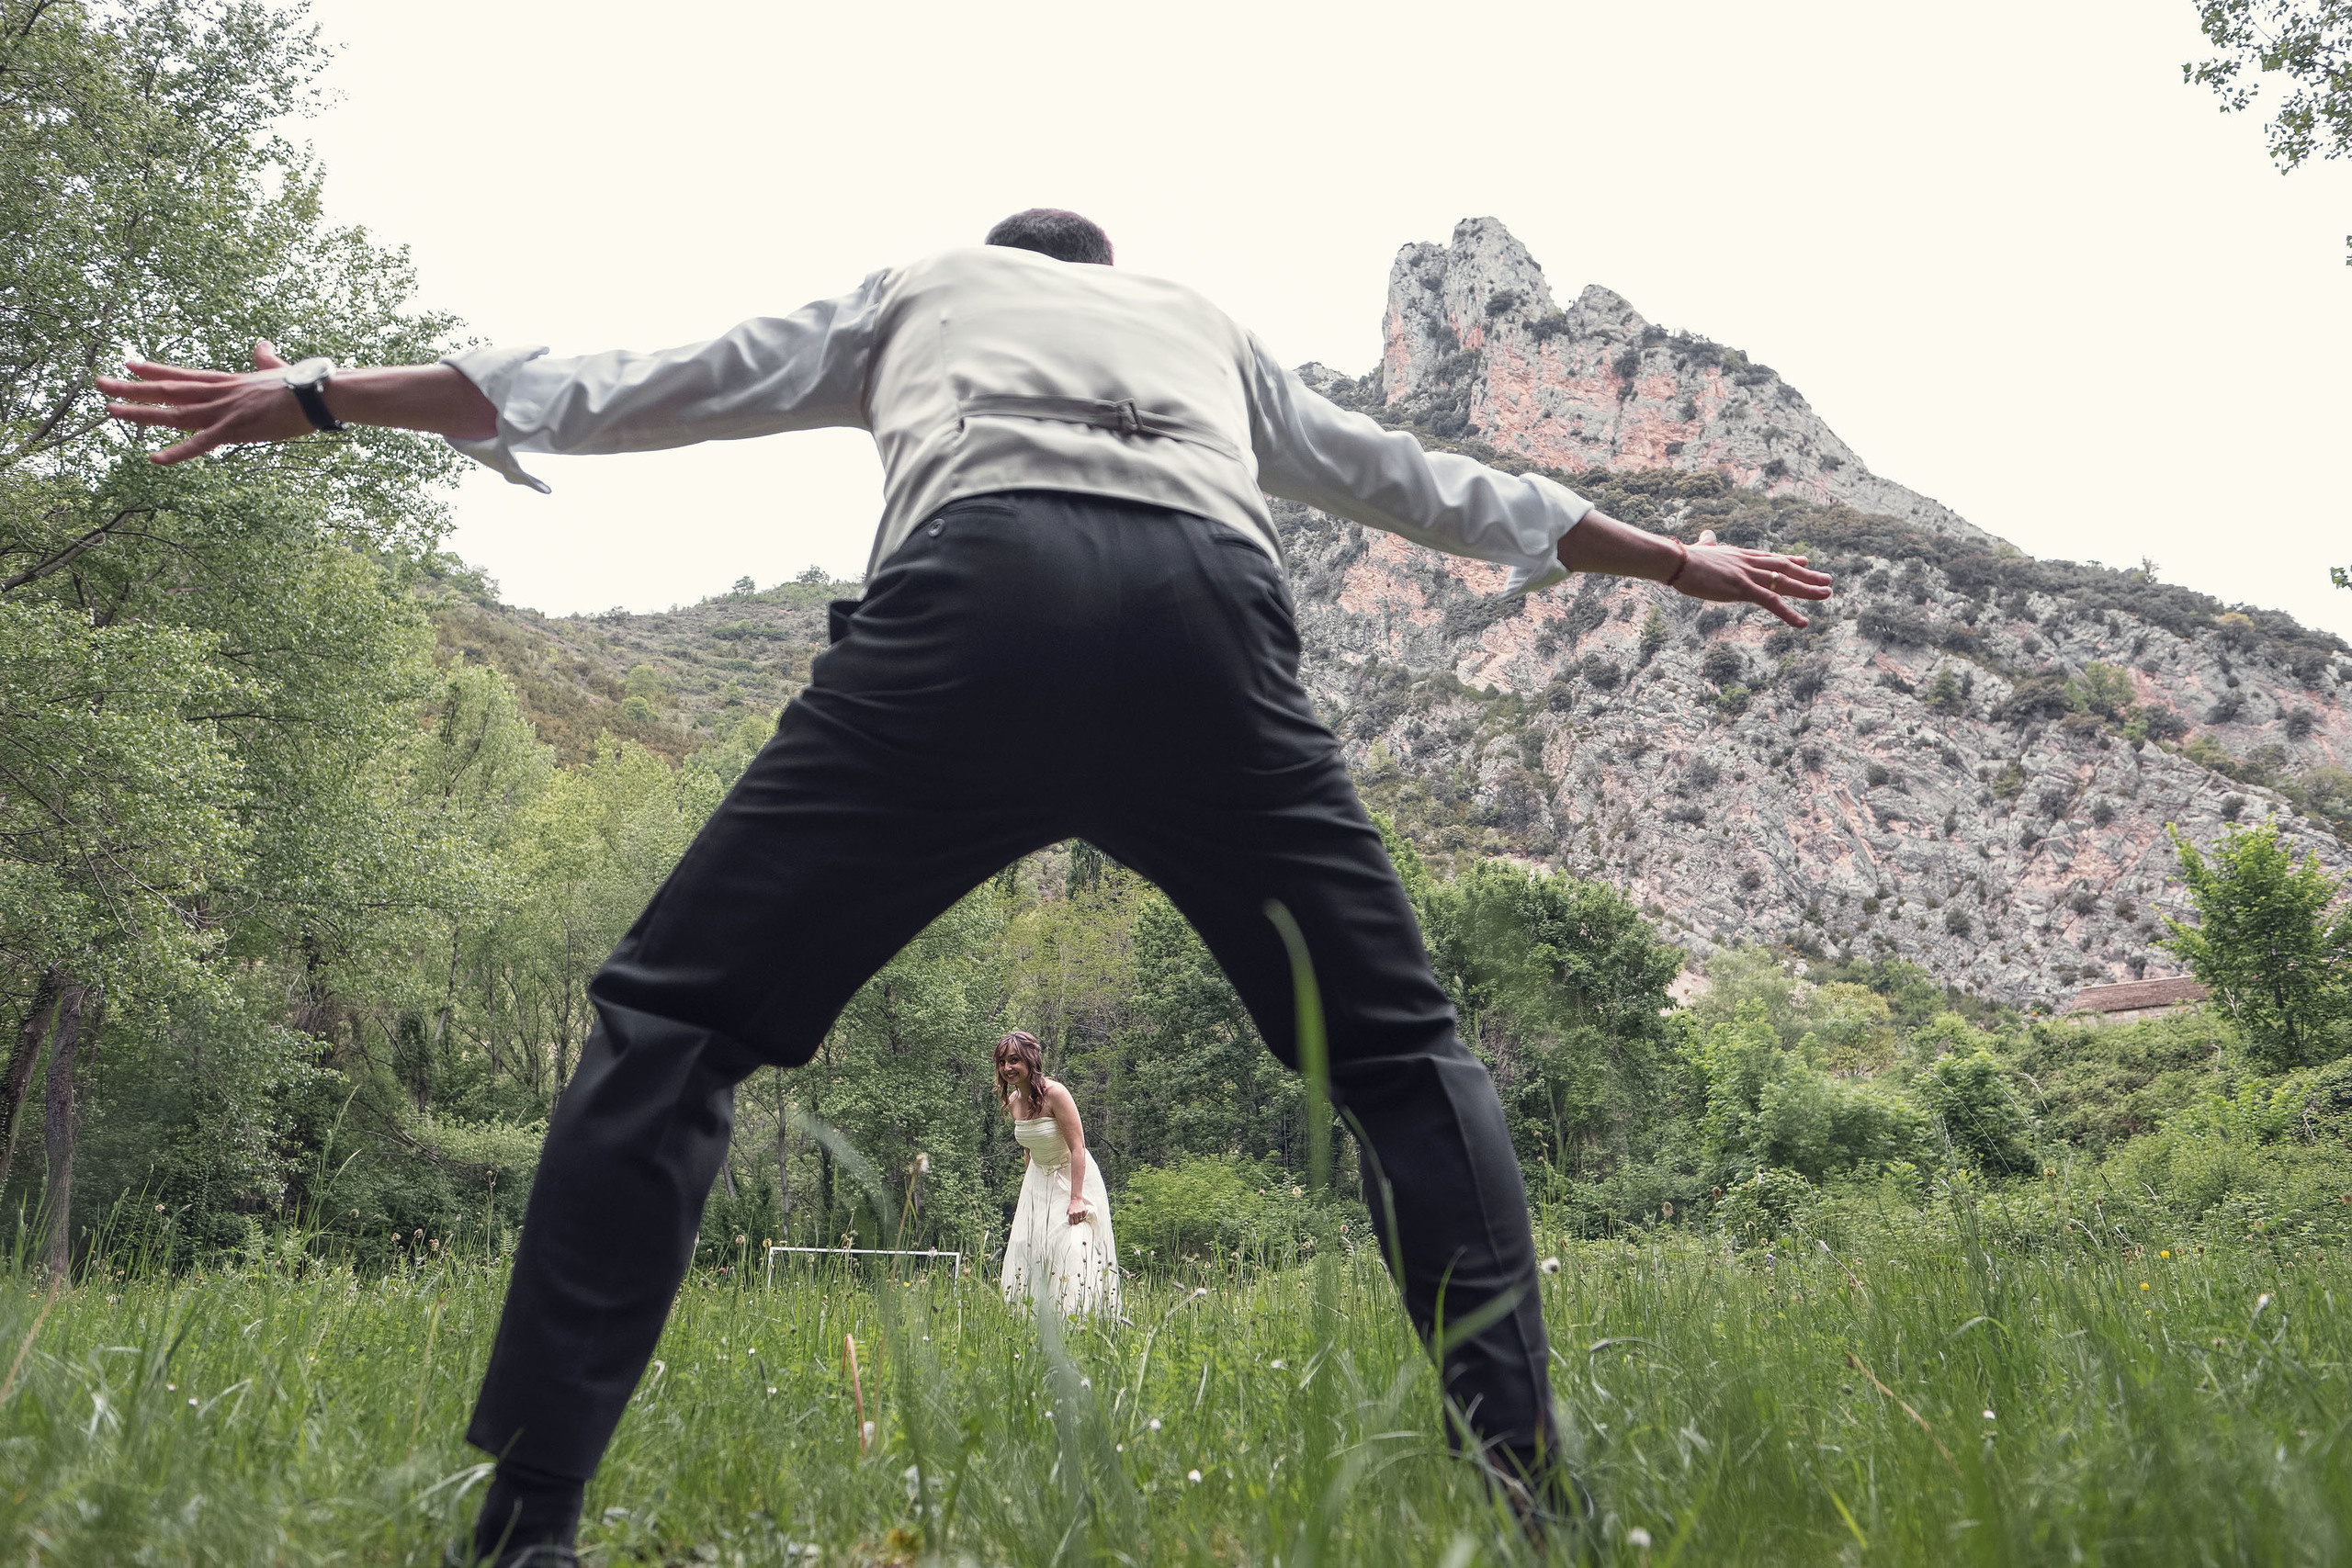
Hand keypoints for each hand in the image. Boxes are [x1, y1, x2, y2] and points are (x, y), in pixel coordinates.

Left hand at [99, 340, 316, 463]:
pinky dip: (177, 452)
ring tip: (111, 411)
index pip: (183, 375)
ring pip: (174, 413)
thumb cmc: (303, 381)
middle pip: (168, 390)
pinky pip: (201, 443)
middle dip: (132, 387)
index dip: (154, 370)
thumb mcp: (278, 367)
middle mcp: (218, 393)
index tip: (129, 363)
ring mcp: (224, 411)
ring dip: (141, 413)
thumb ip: (265, 357)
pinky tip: (155, 458)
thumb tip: (263, 343)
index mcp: (227, 381)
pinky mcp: (236, 429)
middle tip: (101, 383)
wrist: (317, 392)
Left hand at [1067, 1200, 1088, 1226]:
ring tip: (1078, 1216)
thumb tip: (1070, 1222)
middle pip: (1076, 1222)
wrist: (1076, 1200)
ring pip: (1080, 1220)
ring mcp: (1080, 1212)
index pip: (1072, 1223)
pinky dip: (1083, 1216)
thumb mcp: (1068, 1211)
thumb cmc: (1072, 1206)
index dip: (1072, 1223)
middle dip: (1076, 1221)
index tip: (1073, 1222)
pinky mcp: (1084, 1211)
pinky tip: (1081, 1213)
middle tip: (1076, 1220)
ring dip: (1079, 1218)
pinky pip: (1084, 1216)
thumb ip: (1068, 1216)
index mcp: (1071, 1214)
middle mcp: (1075, 1214)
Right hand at [1669, 529, 1832, 628]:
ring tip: (1826, 594)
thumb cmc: (1682, 557)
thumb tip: (1707, 534)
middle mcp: (1749, 563)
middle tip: (1827, 580)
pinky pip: (1771, 602)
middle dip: (1807, 574)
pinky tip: (1802, 623)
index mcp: (1739, 555)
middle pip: (1784, 568)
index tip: (1804, 560)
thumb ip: (1707, 543)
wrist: (1676, 561)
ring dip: (1808, 589)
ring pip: (1784, 582)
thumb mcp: (1701, 549)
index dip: (1789, 560)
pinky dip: (1789, 613)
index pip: (1770, 557)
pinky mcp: (1742, 588)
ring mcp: (1747, 575)